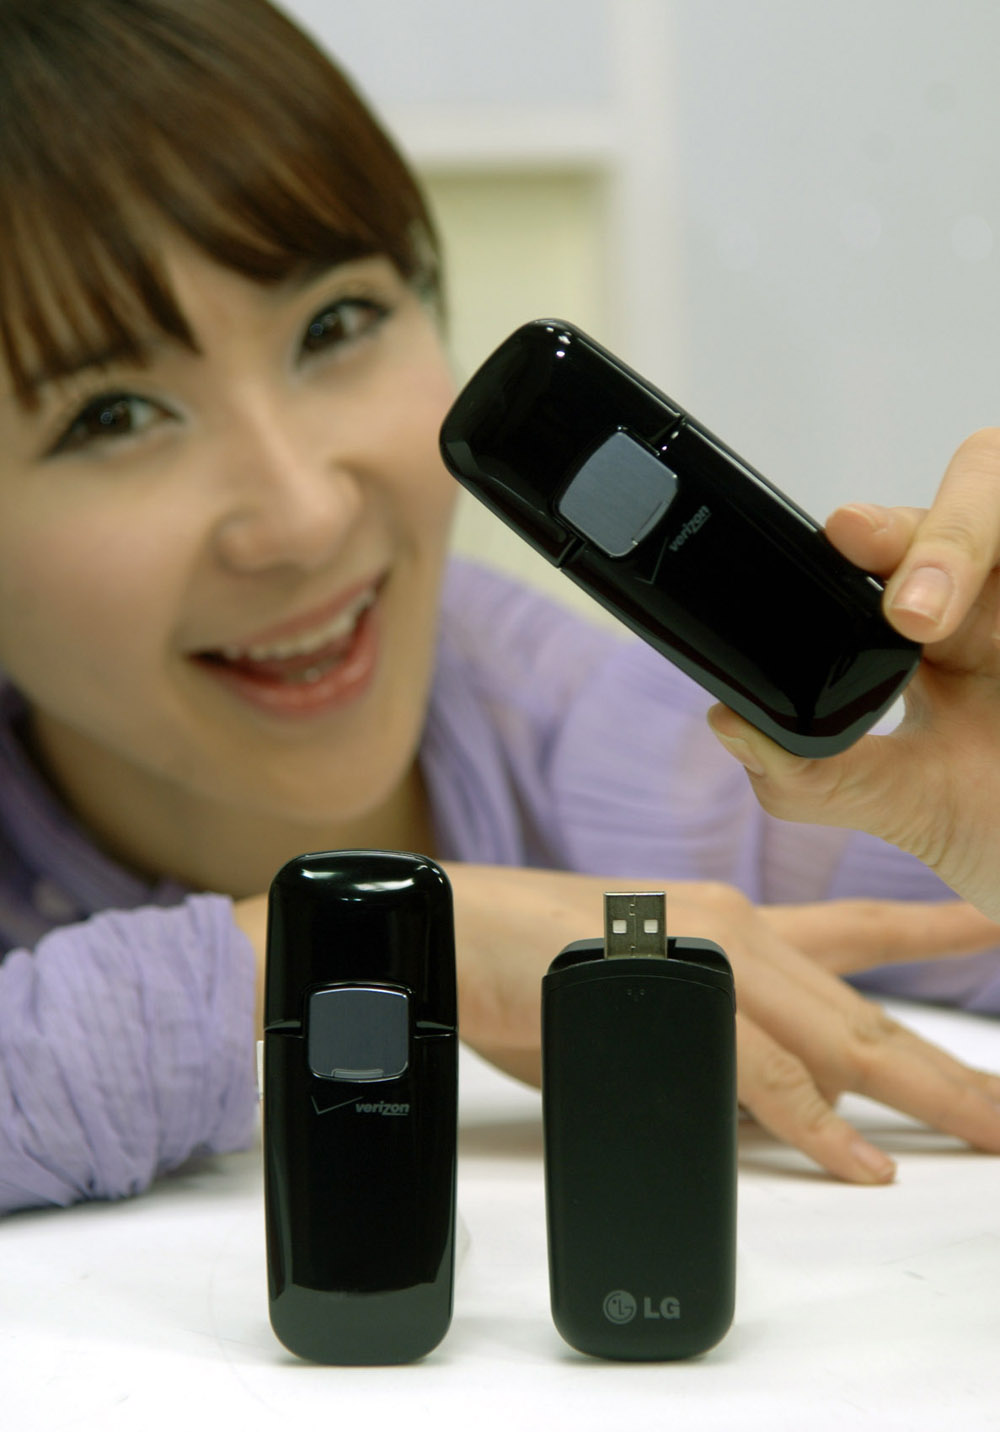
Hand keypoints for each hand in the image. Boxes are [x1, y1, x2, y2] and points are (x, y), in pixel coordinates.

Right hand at [444, 864, 999, 1182]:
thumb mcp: (645, 997)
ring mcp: (708, 956)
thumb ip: (713, 1039)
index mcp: (730, 927)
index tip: (987, 931)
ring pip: (838, 1037)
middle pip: (865, 1006)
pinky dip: (818, 1127)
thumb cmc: (537, 961)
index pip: (855, 930)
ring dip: (919, 1093)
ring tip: (984, 1130)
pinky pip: (763, 1074)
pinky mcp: (672, 996)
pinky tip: (862, 1162)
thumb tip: (770, 1098)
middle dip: (948, 1065)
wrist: (460, 928)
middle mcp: (734, 929)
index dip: (931, 936)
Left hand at [708, 427, 999, 919]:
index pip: (900, 547)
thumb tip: (730, 725)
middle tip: (911, 609)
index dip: (879, 529)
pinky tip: (993, 642)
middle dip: (942, 533)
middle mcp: (997, 598)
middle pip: (977, 497)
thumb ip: (821, 777)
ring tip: (928, 620)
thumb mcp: (918, 812)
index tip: (843, 535)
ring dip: (974, 542)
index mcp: (939, 630)